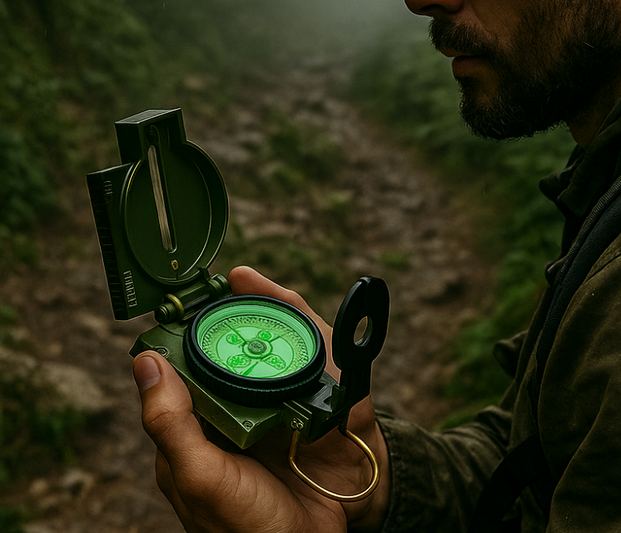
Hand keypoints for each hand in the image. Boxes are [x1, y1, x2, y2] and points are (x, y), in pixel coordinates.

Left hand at [133, 266, 389, 532]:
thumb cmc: (248, 525)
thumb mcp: (200, 474)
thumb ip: (170, 421)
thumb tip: (144, 361)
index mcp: (196, 430)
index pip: (184, 368)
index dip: (187, 332)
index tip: (193, 295)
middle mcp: (231, 416)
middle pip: (227, 354)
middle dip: (230, 319)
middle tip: (232, 283)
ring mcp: (270, 413)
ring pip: (265, 354)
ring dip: (266, 322)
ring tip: (258, 293)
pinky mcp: (305, 413)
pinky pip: (302, 366)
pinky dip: (301, 341)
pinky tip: (298, 326)